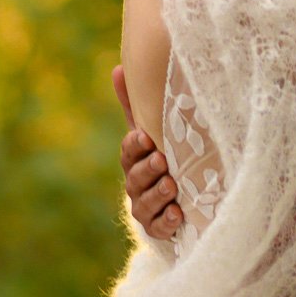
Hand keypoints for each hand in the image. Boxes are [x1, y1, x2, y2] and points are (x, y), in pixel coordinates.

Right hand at [116, 64, 181, 239]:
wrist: (174, 201)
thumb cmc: (161, 157)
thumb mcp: (151, 130)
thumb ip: (135, 105)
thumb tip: (117, 67)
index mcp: (135, 159)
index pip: (129, 151)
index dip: (135, 145)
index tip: (145, 136)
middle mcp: (136, 184)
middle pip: (136, 177)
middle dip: (148, 169)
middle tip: (162, 160)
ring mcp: (146, 208)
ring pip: (145, 204)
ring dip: (158, 194)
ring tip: (172, 185)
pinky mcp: (159, 229)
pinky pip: (159, 228)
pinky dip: (167, 222)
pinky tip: (178, 214)